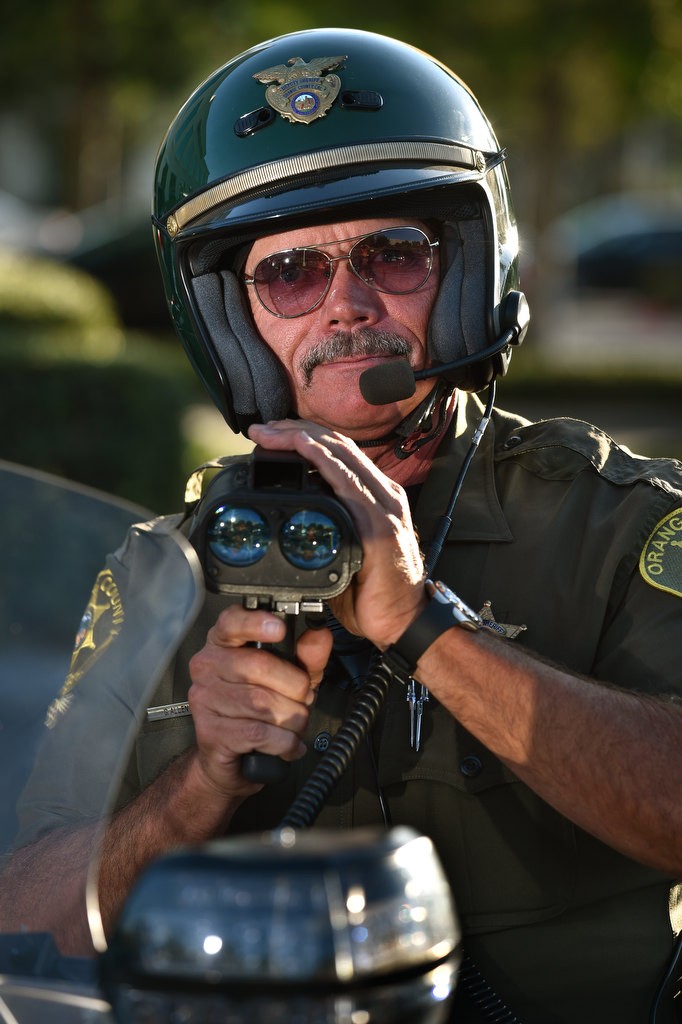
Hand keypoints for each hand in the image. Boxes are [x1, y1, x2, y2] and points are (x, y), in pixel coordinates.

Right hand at [187, 603, 332, 798]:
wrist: (233, 759)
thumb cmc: (260, 711)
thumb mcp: (291, 678)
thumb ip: (307, 656)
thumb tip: (320, 635)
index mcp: (225, 643)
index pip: (231, 622)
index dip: (255, 622)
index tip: (279, 628)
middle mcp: (208, 666)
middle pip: (258, 665)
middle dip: (294, 686)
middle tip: (303, 698)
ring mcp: (204, 699)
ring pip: (261, 703)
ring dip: (292, 718)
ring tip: (294, 723)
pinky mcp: (210, 732)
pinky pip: (258, 732)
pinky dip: (284, 742)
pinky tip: (287, 744)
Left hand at [248, 420, 426, 647]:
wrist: (404, 624)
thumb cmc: (374, 595)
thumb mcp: (344, 553)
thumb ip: (325, 531)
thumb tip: (290, 523)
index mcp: (377, 498)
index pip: (339, 453)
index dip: (305, 436)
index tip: (272, 434)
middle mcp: (383, 495)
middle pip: (337, 445)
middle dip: (295, 429)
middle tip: (261, 428)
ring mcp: (383, 507)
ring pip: (339, 454)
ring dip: (300, 438)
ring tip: (268, 433)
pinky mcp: (378, 524)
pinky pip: (346, 480)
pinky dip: (320, 459)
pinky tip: (300, 447)